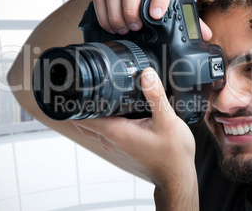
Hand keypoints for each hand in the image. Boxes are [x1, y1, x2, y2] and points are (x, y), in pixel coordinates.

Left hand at [71, 67, 196, 189]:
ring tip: (101, 93)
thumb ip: (155, 95)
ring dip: (93, 112)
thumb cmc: (172, 154)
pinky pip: (106, 131)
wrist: (177, 177)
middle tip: (85, 86)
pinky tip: (117, 110)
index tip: (75, 87)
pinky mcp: (122, 147)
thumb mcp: (167, 120)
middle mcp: (110, 140)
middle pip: (84, 121)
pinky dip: (104, 119)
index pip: (82, 117)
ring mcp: (115, 145)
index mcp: (115, 132)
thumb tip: (146, 74)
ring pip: (95, 126)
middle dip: (81, 105)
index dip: (75, 102)